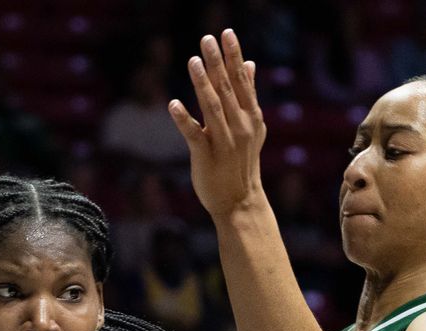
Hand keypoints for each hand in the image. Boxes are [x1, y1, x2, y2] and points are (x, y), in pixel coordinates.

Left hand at [169, 29, 266, 217]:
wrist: (240, 201)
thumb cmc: (242, 161)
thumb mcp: (252, 126)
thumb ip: (248, 95)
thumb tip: (250, 64)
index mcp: (251, 117)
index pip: (242, 81)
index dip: (234, 56)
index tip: (226, 34)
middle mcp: (240, 126)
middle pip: (227, 89)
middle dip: (217, 62)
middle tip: (206, 39)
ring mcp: (224, 141)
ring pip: (212, 107)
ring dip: (202, 83)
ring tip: (193, 61)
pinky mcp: (206, 156)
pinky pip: (193, 135)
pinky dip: (183, 119)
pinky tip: (173, 103)